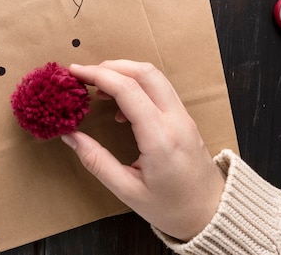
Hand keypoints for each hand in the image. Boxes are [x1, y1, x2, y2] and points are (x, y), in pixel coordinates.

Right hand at [61, 60, 224, 241]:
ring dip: (125, 72)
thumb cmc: (170, 208)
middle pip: (144, 72)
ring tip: (99, 89)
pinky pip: (160, 88)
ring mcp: (183, 116)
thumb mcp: (127, 191)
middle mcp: (175, 120)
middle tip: (85, 76)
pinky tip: (121, 107)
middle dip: (110, 66)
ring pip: (154, 76)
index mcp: (160, 138)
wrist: (211, 215)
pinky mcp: (185, 118)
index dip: (98, 75)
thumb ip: (96, 161)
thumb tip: (70, 135)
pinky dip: (137, 84)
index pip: (128, 90)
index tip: (75, 72)